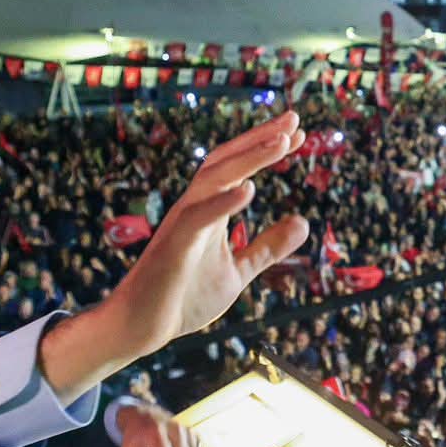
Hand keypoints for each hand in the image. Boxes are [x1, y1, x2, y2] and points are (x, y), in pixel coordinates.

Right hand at [40, 113, 306, 398]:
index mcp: (208, 210)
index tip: (300, 132)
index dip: (266, 148)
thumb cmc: (183, 297)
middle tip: (295, 118)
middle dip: (260, 138)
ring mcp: (182, 224)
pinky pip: (198, 218)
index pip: (239, 169)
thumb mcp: (238, 270)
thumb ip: (267, 247)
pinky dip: (223, 202)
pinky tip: (248, 189)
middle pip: (227, 161)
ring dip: (249, 158)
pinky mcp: (174, 247)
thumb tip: (303, 222)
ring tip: (282, 141)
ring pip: (214, 178)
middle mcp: (194, 208)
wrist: (143, 328)